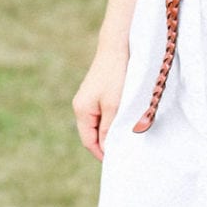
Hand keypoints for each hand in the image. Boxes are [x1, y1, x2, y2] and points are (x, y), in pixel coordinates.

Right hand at [72, 47, 128, 161]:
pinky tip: (123, 118)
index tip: (117, 160)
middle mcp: (81, 106)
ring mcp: (88, 98)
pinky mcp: (97, 92)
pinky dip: (111, 118)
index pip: (89, 141)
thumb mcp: (114, 105)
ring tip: (125, 134)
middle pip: (92, 133)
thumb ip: (108, 128)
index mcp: (81, 110)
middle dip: (106, 142)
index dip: (102, 152)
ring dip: (110, 130)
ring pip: (98, 123)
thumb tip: (106, 149)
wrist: (116, 46)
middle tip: (124, 149)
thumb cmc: (115, 74)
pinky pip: (102, 112)